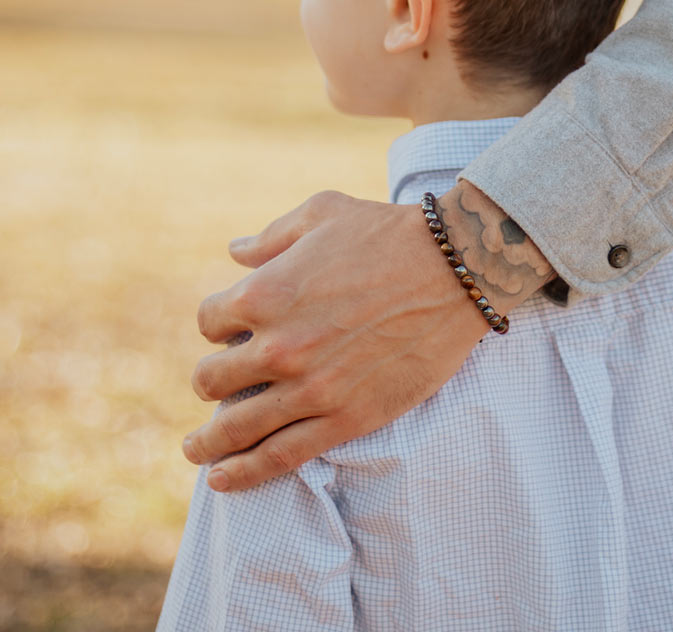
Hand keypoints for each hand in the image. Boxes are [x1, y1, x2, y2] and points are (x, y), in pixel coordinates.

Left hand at [183, 182, 552, 490]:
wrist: (457, 270)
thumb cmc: (390, 232)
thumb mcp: (324, 213)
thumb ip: (272, 237)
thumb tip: (236, 252)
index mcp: (265, 293)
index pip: (210, 322)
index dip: (218, 323)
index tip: (232, 328)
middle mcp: (278, 347)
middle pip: (211, 379)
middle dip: (212, 379)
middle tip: (221, 382)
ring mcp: (310, 389)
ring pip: (234, 429)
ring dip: (207, 441)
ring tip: (196, 450)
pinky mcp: (345, 419)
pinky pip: (279, 457)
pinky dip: (242, 473)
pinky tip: (221, 478)